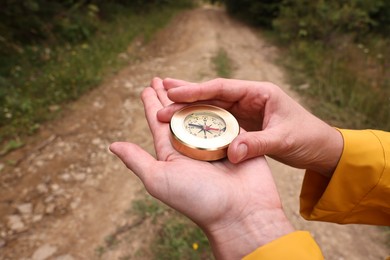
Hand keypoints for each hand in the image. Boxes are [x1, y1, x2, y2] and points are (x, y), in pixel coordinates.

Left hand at [110, 78, 293, 258]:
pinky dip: (219, 104)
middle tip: (160, 79)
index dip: (151, 104)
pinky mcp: (237, 139)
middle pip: (178, 113)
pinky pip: (225, 117)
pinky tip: (212, 92)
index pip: (158, 122)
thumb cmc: (198, 199)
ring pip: (201, 112)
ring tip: (181, 82)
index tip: (147, 88)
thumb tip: (113, 145)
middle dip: (169, 96)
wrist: (241, 212)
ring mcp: (215, 141)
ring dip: (192, 96)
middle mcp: (192, 145)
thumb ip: (138, 161)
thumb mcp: (159, 180)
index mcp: (172, 153)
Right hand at [157, 78, 343, 176]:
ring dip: (190, 104)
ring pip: (212, 104)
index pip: (222, 87)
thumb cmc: (307, 138)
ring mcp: (245, 109)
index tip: (173, 93)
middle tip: (160, 90)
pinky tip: (186, 120)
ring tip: (165, 100)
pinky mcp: (244, 122)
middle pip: (212, 92)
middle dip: (187, 92)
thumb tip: (231, 153)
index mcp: (259, 92)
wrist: (320, 148)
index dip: (196, 90)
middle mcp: (249, 97)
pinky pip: (218, 119)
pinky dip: (201, 118)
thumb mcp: (284, 140)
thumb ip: (257, 144)